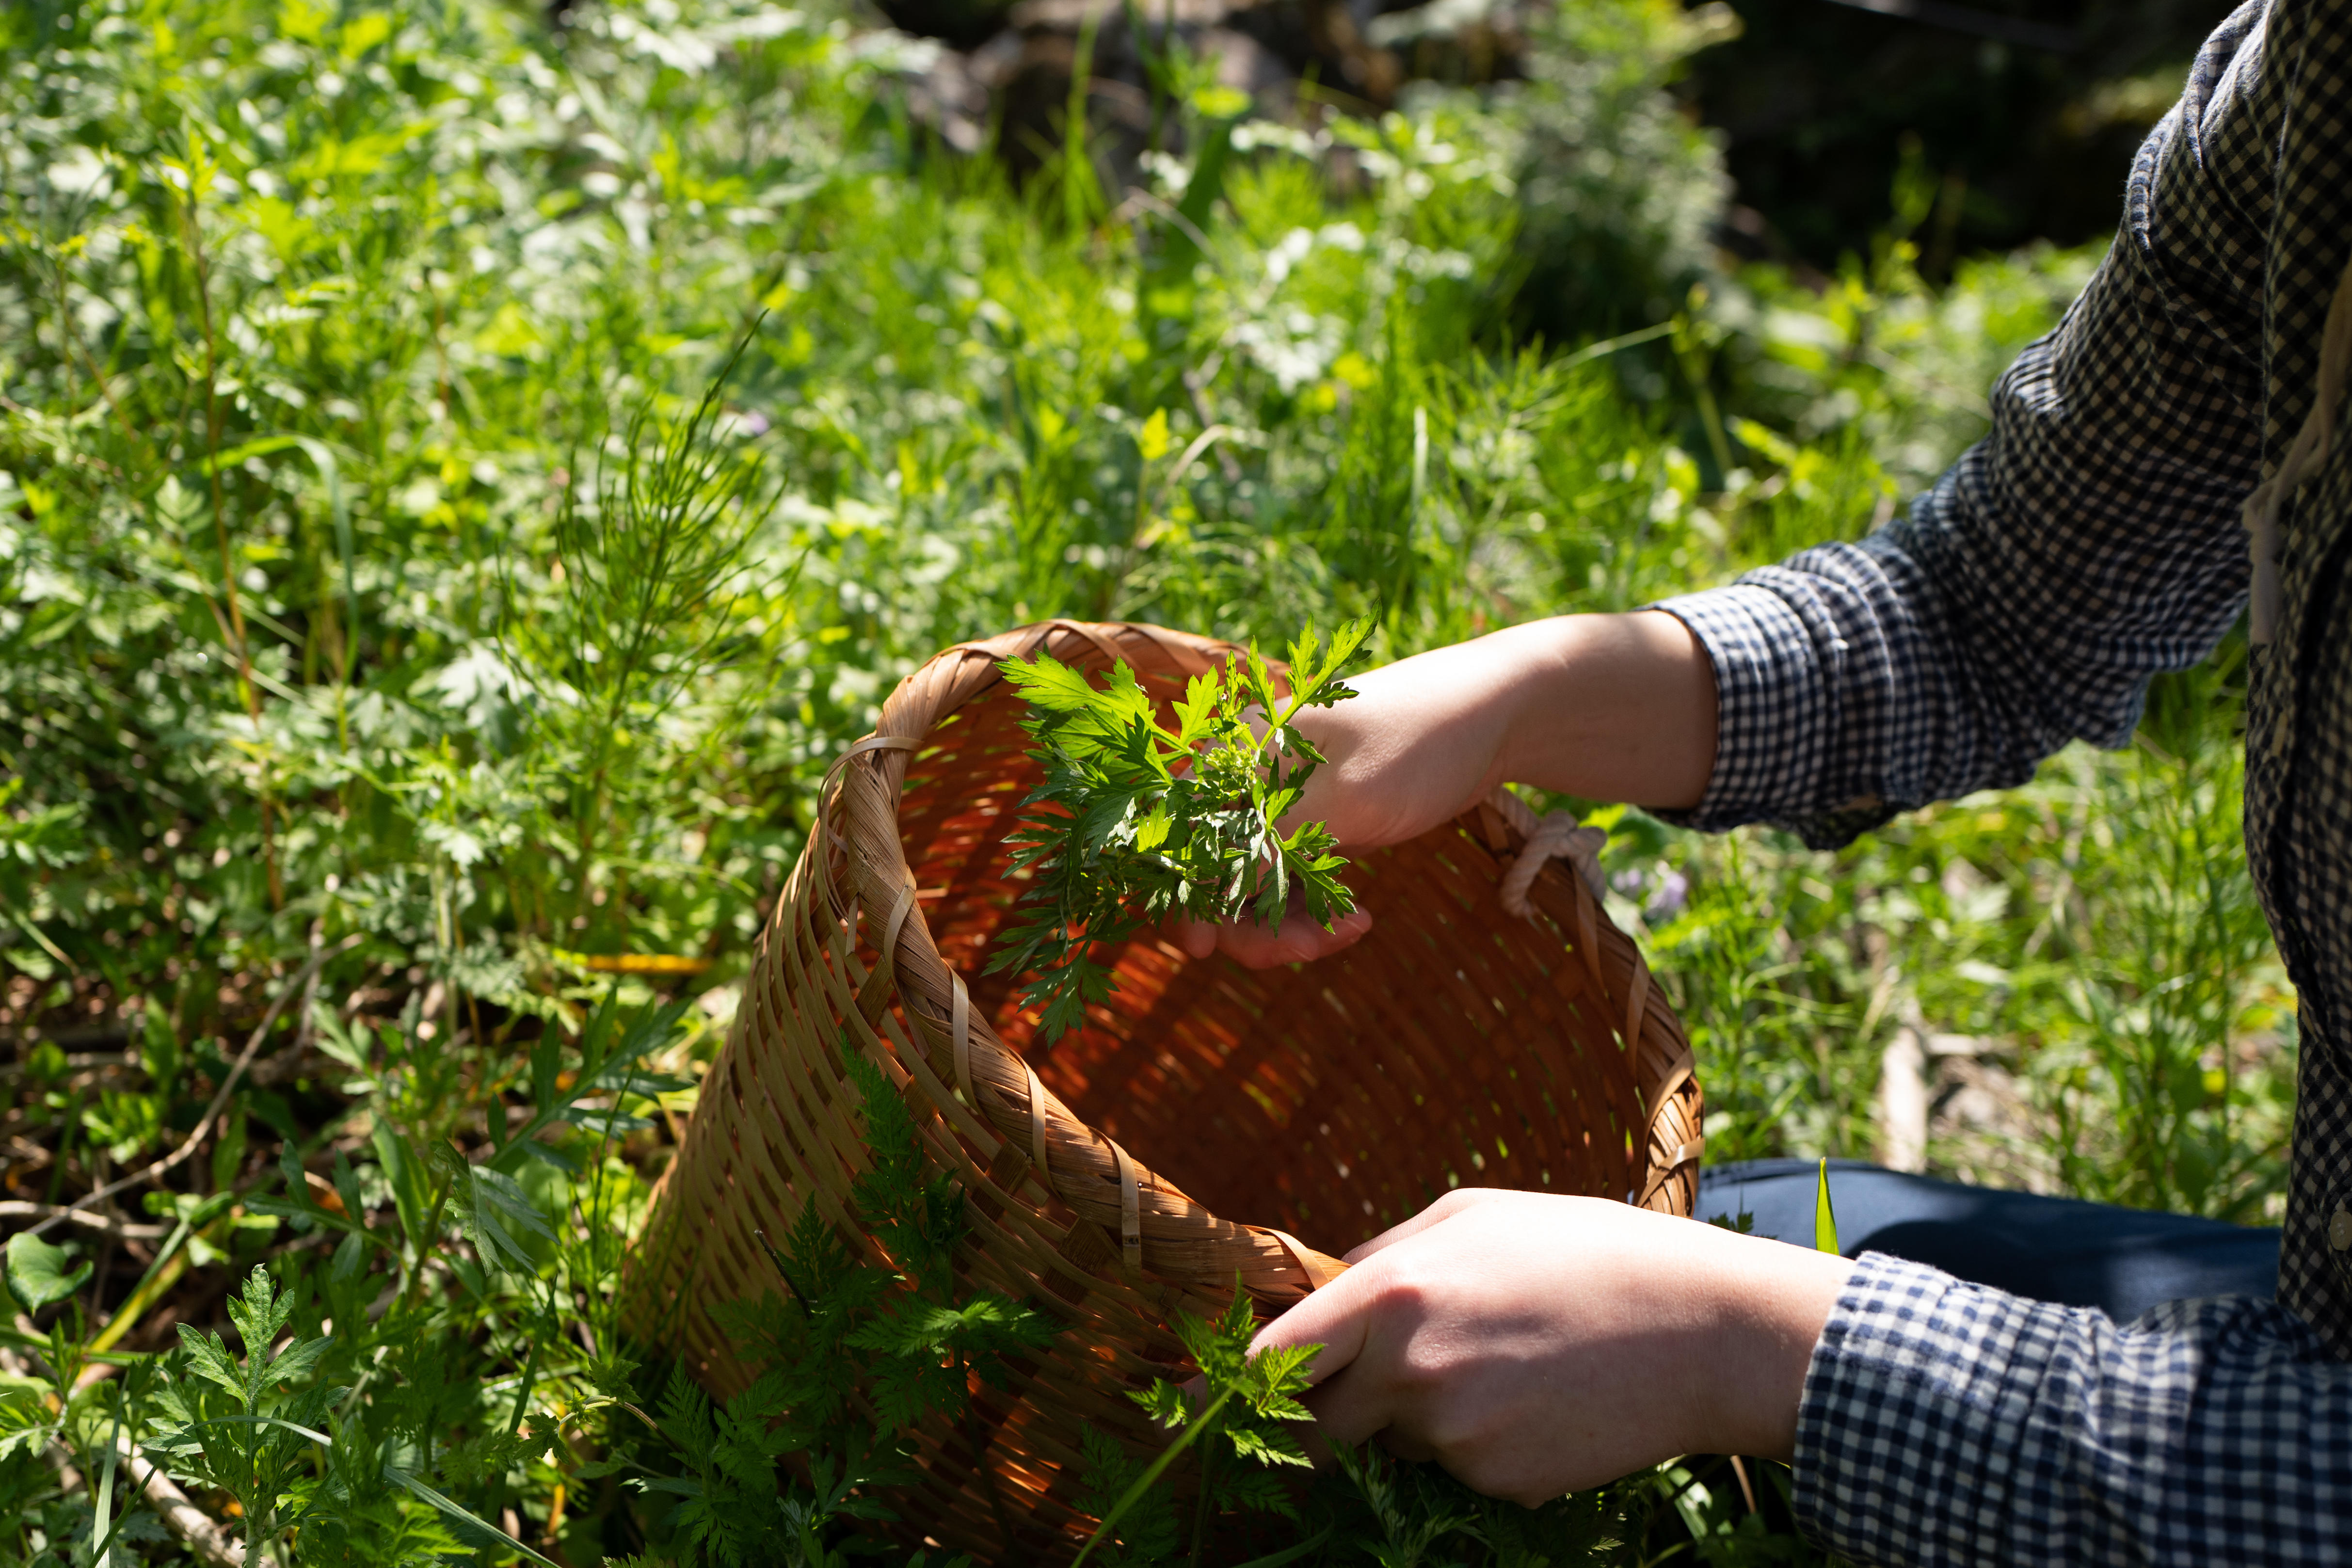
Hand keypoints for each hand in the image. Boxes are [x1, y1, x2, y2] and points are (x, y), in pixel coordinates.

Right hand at [1175, 613, 1717, 968]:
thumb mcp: (1342, 798)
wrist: (1496, 715)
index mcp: (1236, 753)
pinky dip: (1315, 912)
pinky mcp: (1315, 827)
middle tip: (1304, 950)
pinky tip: (1357, 922)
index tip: (1204, 948)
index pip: (1178, 834)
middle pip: (1211, 872)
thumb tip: (1204, 906)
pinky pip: (1290, 885)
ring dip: (1286, 926)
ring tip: (1346, 935)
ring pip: (1252, 888)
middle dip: (1247, 923)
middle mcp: (1247, 779)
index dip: (1180, 895)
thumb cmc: (1417, 739)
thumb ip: (1269, 848)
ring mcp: (1282, 806)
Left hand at [1251, 1189, 1848, 1503]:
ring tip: (1506, 1361)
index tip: (1191, 1404)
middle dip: (1320, 1418)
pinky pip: (1458, 1467)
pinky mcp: (1500, 1483)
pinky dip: (1481, 1441)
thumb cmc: (1590, 1252)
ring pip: (1395, 1443)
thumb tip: (1325, 1287)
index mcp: (1392, 1291)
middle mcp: (1410, 1371)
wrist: (1707, 1330)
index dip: (1223, 1388)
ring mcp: (1455, 1438)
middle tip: (1370, 1383)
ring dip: (1419, 1416)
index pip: (1274, 1358)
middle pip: (1316, 1426)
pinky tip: (1540, 1399)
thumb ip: (1384, 1254)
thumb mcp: (1474, 1215)